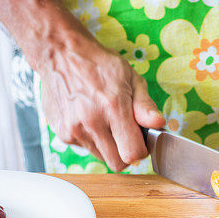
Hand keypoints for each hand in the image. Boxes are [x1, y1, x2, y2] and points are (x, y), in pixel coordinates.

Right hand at [38, 39, 165, 169]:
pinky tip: (88, 119)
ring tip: (105, 121)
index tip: (140, 140)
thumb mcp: (130, 78)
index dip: (141, 150)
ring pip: (100, 157)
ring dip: (107, 146)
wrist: (60, 54)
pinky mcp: (62, 133)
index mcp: (113, 108)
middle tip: (124, 135)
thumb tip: (158, 124)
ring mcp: (74, 130)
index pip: (133, 153)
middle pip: (117, 163)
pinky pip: (84, 147)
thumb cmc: (99, 64)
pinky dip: (90, 139)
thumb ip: (145, 105)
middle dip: (125, 153)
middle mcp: (92, 122)